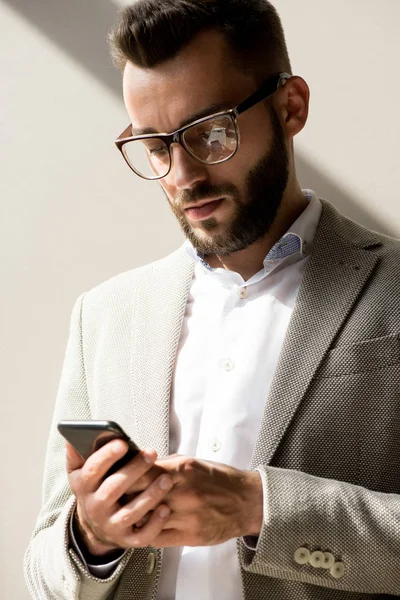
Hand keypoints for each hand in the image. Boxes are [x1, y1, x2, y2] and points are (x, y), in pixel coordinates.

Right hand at [66, 440, 172, 555]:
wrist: (94, 525)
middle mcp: (95, 508)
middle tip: (152, 453)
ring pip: (129, 513)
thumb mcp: (80, 472)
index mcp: (84, 487)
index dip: (106, 456)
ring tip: (166, 479)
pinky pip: (141, 536)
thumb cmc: (93, 488)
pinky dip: (155, 524)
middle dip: (133, 470)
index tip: (123, 443)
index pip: (92, 471)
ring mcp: (111, 526)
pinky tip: (166, 508)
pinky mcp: (126, 540)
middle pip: (113, 489)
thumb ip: (77, 454)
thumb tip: (71, 438)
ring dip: (149, 496)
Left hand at [128, 455, 263, 548]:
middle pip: (141, 495)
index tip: (118, 475)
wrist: (246, 502)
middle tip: (116, 496)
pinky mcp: (190, 535)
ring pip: (146, 518)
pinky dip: (146, 531)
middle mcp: (183, 492)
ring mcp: (186, 516)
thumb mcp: (193, 462)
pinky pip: (157, 536)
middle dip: (126, 495)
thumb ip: (166, 464)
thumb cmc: (220, 479)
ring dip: (134, 516)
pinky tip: (143, 527)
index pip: (143, 472)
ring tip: (126, 512)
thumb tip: (142, 464)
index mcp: (183, 470)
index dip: (127, 474)